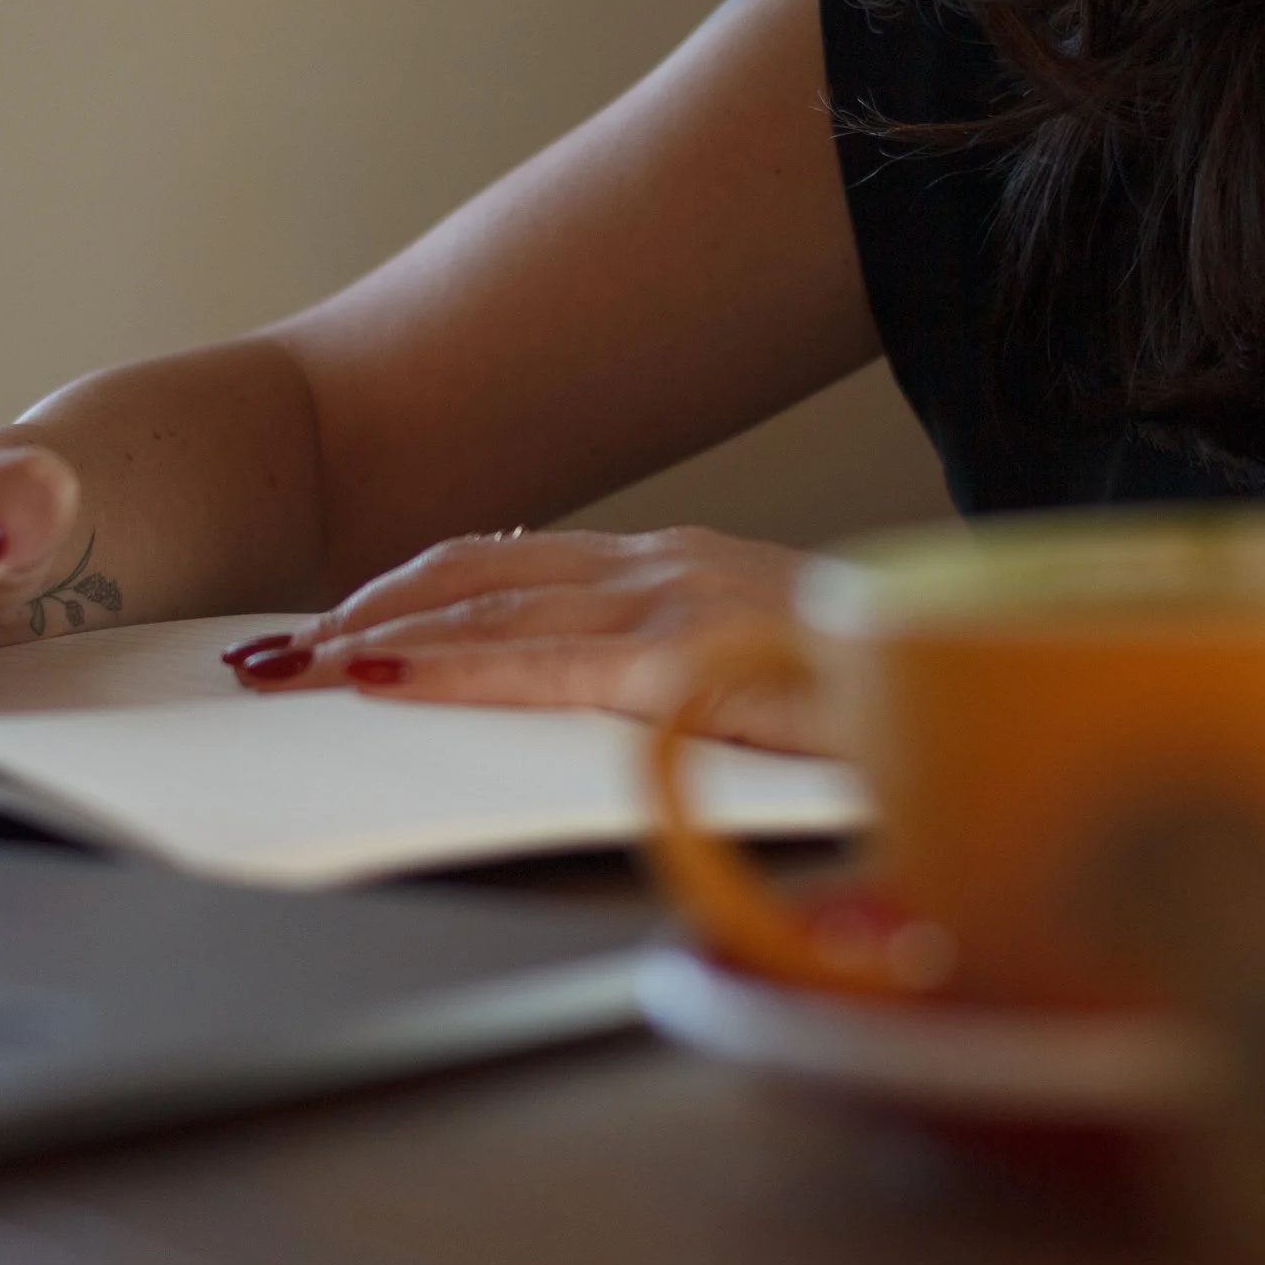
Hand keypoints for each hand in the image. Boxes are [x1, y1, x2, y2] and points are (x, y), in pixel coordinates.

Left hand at [223, 526, 829, 751]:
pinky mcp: (693, 662)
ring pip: (491, 610)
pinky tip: (385, 679)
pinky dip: (454, 667)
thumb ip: (664, 668)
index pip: (508, 566)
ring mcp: (679, 601)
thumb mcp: (753, 668)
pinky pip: (547, 663)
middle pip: (476, 576)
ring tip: (297, 663)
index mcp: (674, 566)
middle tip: (277, 652)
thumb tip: (580, 687)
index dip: (410, 594)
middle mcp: (666, 564)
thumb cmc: (873, 700)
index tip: (332, 628)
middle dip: (365, 613)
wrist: (987, 693)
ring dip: (380, 633)